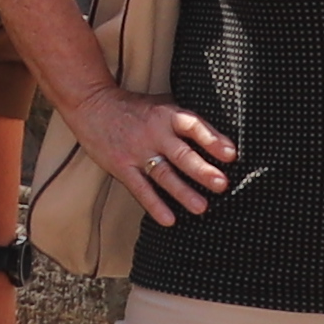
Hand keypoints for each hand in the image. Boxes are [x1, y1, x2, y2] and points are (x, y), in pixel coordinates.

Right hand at [68, 87, 237, 224]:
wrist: (91, 103)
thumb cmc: (133, 106)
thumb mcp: (160, 103)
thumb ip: (183, 119)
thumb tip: (217, 135)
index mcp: (166, 115)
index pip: (193, 125)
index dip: (212, 139)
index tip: (231, 153)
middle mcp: (154, 133)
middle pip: (182, 154)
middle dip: (203, 171)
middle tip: (222, 184)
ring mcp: (137, 151)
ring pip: (164, 175)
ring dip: (183, 192)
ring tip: (202, 208)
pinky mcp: (121, 166)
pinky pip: (140, 188)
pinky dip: (154, 204)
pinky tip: (169, 220)